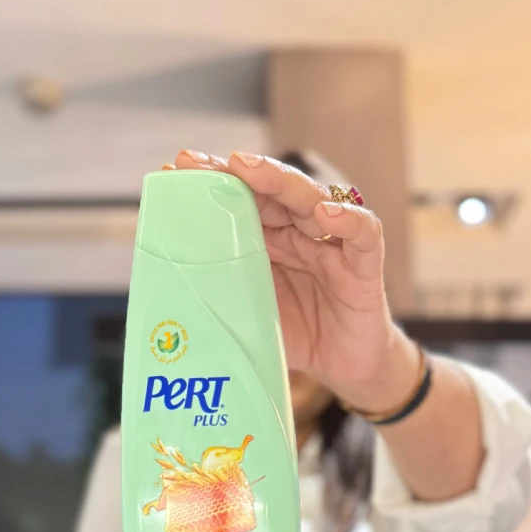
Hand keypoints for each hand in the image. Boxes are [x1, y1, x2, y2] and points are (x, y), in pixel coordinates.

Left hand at [167, 149, 418, 411]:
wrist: (344, 368)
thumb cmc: (298, 337)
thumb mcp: (250, 317)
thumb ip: (222, 297)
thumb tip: (166, 294)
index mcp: (270, 242)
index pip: (243, 200)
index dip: (213, 182)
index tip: (177, 168)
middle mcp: (300, 234)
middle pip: (272, 191)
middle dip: (237, 172)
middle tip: (202, 162)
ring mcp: (332, 246)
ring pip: (311, 200)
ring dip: (280, 182)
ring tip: (250, 170)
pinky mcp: (364, 267)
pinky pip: (363, 234)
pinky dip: (348, 219)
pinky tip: (326, 213)